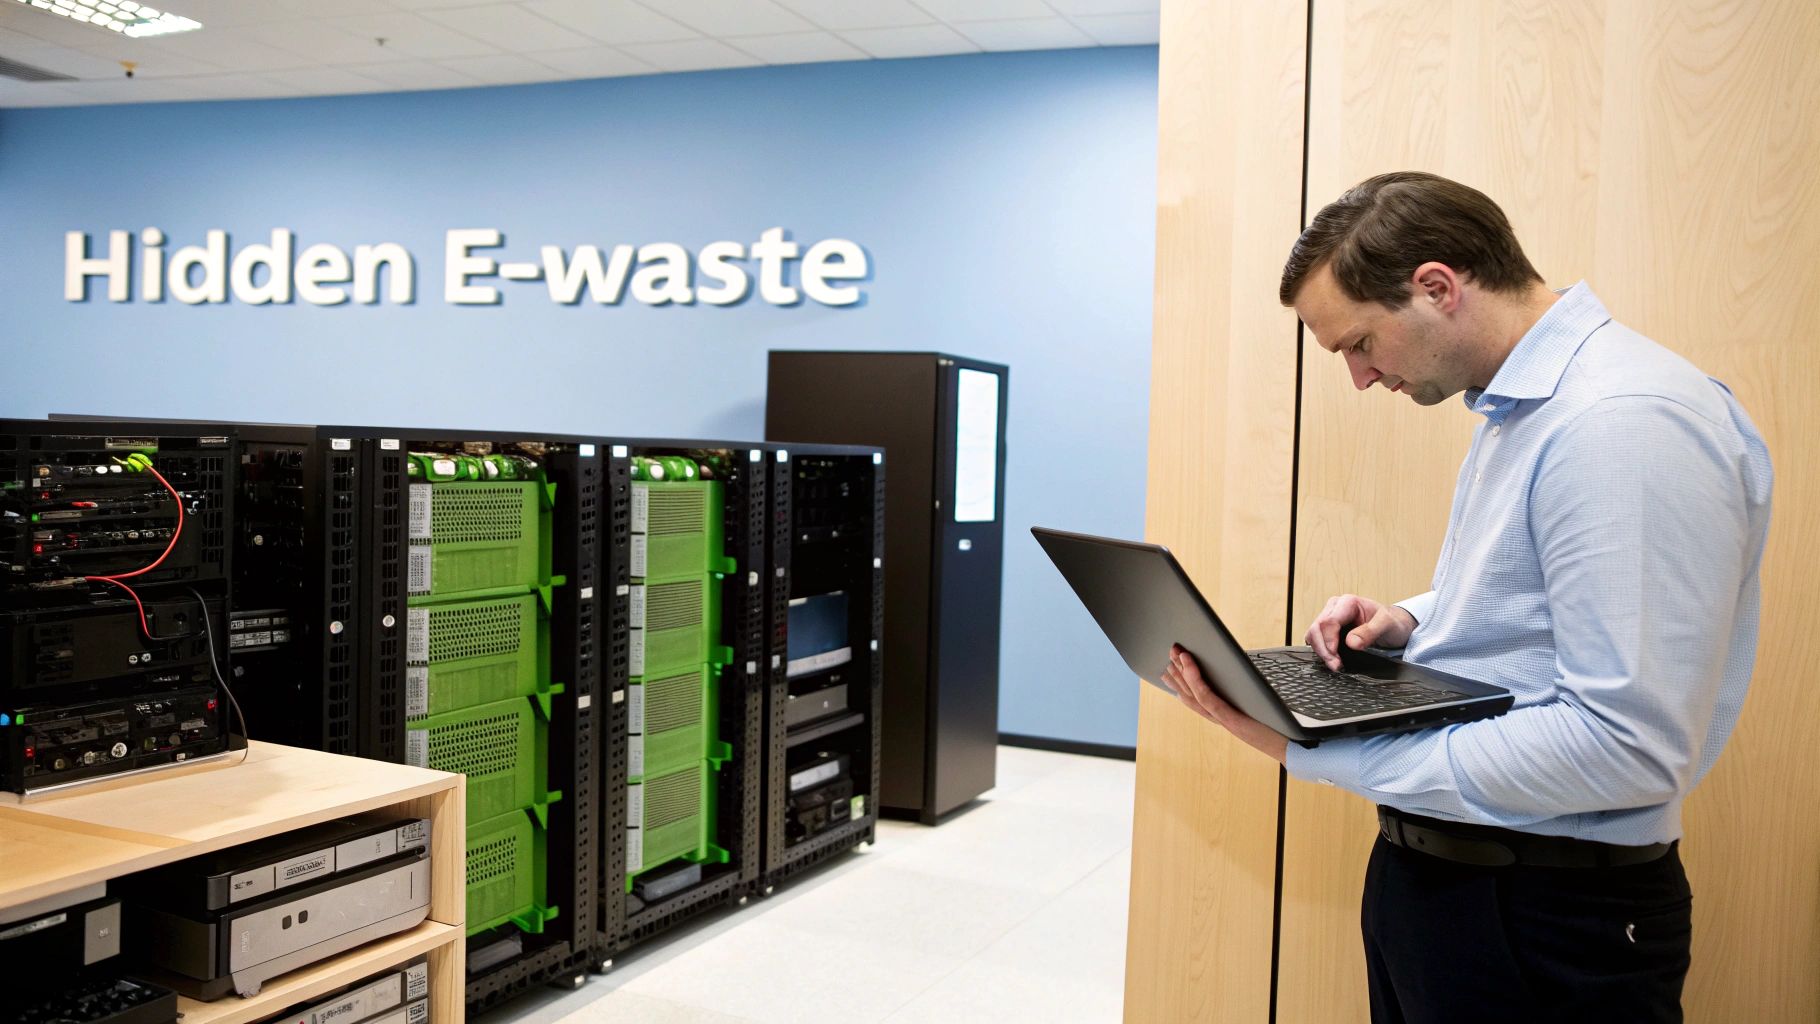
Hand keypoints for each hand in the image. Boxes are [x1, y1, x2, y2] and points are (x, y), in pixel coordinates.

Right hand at [1161, 643, 1288, 763]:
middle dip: (1178, 672)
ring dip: (1183, 672)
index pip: (1194, 698)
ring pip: (1194, 694)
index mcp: (1224, 716)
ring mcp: (1224, 720)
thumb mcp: (1257, 706)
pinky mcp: (1231, 719)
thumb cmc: (1278, 727)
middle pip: (1190, 695)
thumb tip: (1238, 669)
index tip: (1169, 667)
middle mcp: (1219, 719)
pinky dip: (1196, 680)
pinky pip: (1208, 698)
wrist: (1292, 747)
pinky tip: (1190, 665)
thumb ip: (1244, 692)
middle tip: (1170, 651)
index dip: (1179, 683)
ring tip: (1176, 653)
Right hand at [1307, 594, 1416, 670]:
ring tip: (1335, 664)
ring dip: (1321, 651)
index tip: (1336, 659)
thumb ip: (1370, 632)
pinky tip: (1333, 658)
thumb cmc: (1392, 622)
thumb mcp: (1387, 625)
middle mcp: (1335, 607)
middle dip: (1323, 649)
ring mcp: (1330, 616)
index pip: (1328, 622)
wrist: (1395, 626)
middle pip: (1317, 628)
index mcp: (1348, 602)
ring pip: (1313, 634)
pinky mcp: (1329, 628)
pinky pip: (1316, 638)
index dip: (1329, 642)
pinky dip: (1321, 650)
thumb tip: (1351, 642)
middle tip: (1335, 666)